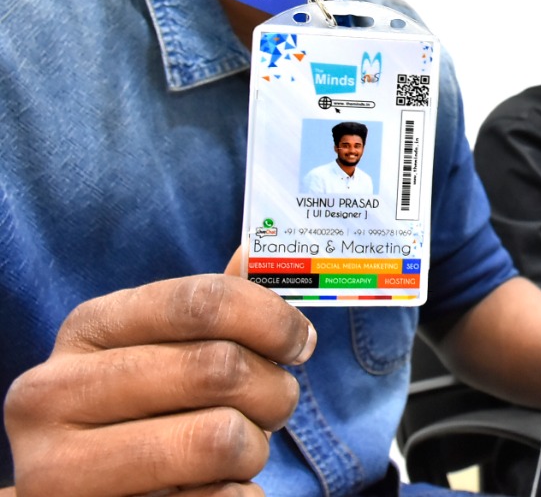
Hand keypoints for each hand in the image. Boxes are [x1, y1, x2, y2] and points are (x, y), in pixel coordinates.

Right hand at [4, 262, 315, 496]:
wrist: (75, 493)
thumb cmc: (135, 413)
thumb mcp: (158, 350)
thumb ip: (210, 309)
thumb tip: (255, 252)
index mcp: (87, 329)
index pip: (201, 302)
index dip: (273, 321)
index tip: (301, 344)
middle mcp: (54, 393)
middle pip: (220, 368)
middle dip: (273, 391)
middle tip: (273, 406)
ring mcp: (60, 468)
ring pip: (221, 438)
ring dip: (255, 448)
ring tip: (235, 452)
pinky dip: (239, 495)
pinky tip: (211, 489)